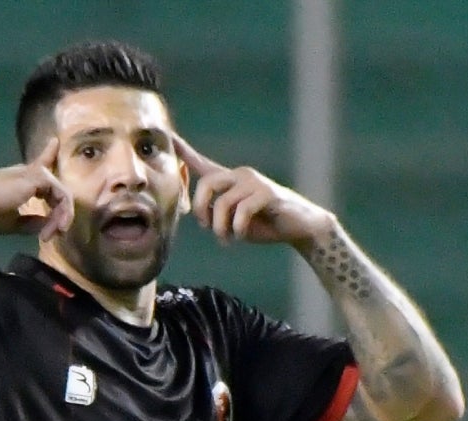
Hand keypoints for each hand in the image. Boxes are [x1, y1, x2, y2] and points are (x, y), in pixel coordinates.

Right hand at [0, 139, 75, 241]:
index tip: (54, 141)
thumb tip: (46, 225)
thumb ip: (30, 222)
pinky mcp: (39, 177)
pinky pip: (61, 194)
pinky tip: (57, 226)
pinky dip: (61, 212)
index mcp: (20, 180)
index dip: (48, 153)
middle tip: (53, 234)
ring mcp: (34, 173)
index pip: (38, 165)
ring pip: (60, 193)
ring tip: (54, 234)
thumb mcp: (12, 222)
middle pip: (54, 187)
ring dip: (60, 216)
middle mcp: (28, 172)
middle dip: (59, 213)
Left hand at [172, 133, 333, 245]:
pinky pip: (242, 211)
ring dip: (220, 227)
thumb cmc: (265, 223)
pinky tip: (241, 235)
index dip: (183, 151)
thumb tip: (200, 214)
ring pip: (223, 202)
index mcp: (230, 180)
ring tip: (227, 239)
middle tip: (206, 228)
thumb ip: (216, 213)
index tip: (168, 136)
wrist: (299, 227)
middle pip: (206, 183)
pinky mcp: (267, 193)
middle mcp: (240, 175)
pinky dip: (238, 228)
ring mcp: (254, 182)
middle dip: (201, 209)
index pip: (201, 162)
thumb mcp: (233, 220)